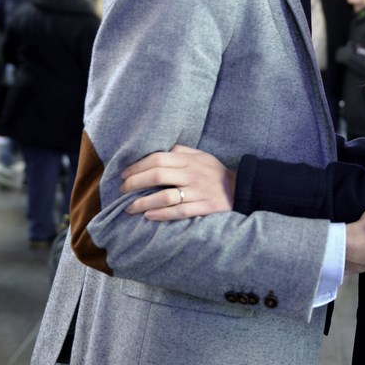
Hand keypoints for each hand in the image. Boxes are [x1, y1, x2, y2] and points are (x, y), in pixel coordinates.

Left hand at [121, 145, 235, 219]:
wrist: (242, 189)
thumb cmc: (215, 173)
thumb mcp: (201, 156)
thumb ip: (181, 151)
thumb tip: (158, 149)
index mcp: (189, 160)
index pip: (157, 159)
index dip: (137, 166)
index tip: (124, 174)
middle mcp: (192, 174)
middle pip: (157, 176)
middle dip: (135, 183)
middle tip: (122, 190)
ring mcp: (198, 192)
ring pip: (165, 196)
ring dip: (143, 202)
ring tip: (129, 207)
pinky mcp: (204, 207)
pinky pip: (179, 211)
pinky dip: (162, 214)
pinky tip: (149, 216)